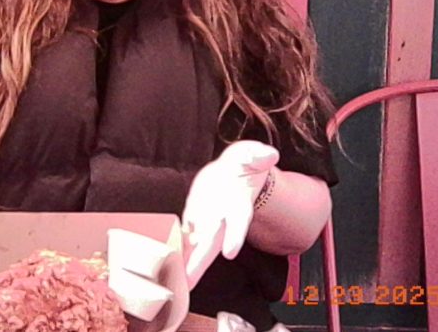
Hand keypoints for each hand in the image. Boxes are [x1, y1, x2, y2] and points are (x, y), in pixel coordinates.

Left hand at [181, 140, 278, 289]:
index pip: (239, 223)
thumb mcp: (251, 155)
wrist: (232, 173)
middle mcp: (223, 219)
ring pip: (196, 246)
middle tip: (190, 280)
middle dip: (201, 261)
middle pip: (212, 243)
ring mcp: (208, 221)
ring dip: (187, 263)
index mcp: (239, 205)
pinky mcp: (194, 218)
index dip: (235, 237)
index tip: (230, 253)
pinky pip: (185, 236)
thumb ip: (257, 155)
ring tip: (177, 284)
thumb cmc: (244, 165)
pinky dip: (178, 249)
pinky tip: (168, 265)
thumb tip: (269, 154)